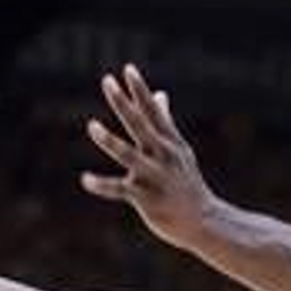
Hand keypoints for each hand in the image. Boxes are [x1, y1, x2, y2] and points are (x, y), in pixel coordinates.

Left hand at [81, 67, 214, 248]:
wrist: (204, 221)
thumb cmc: (187, 183)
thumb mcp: (179, 149)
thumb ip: (165, 121)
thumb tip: (160, 94)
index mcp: (170, 142)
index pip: (153, 111)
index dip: (140, 90)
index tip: (127, 69)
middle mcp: (163, 155)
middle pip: (141, 124)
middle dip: (124, 103)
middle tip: (106, 81)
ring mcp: (155, 177)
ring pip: (129, 155)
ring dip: (110, 140)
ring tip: (92, 126)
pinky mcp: (146, 199)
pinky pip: (120, 190)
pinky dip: (102, 185)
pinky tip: (85, 179)